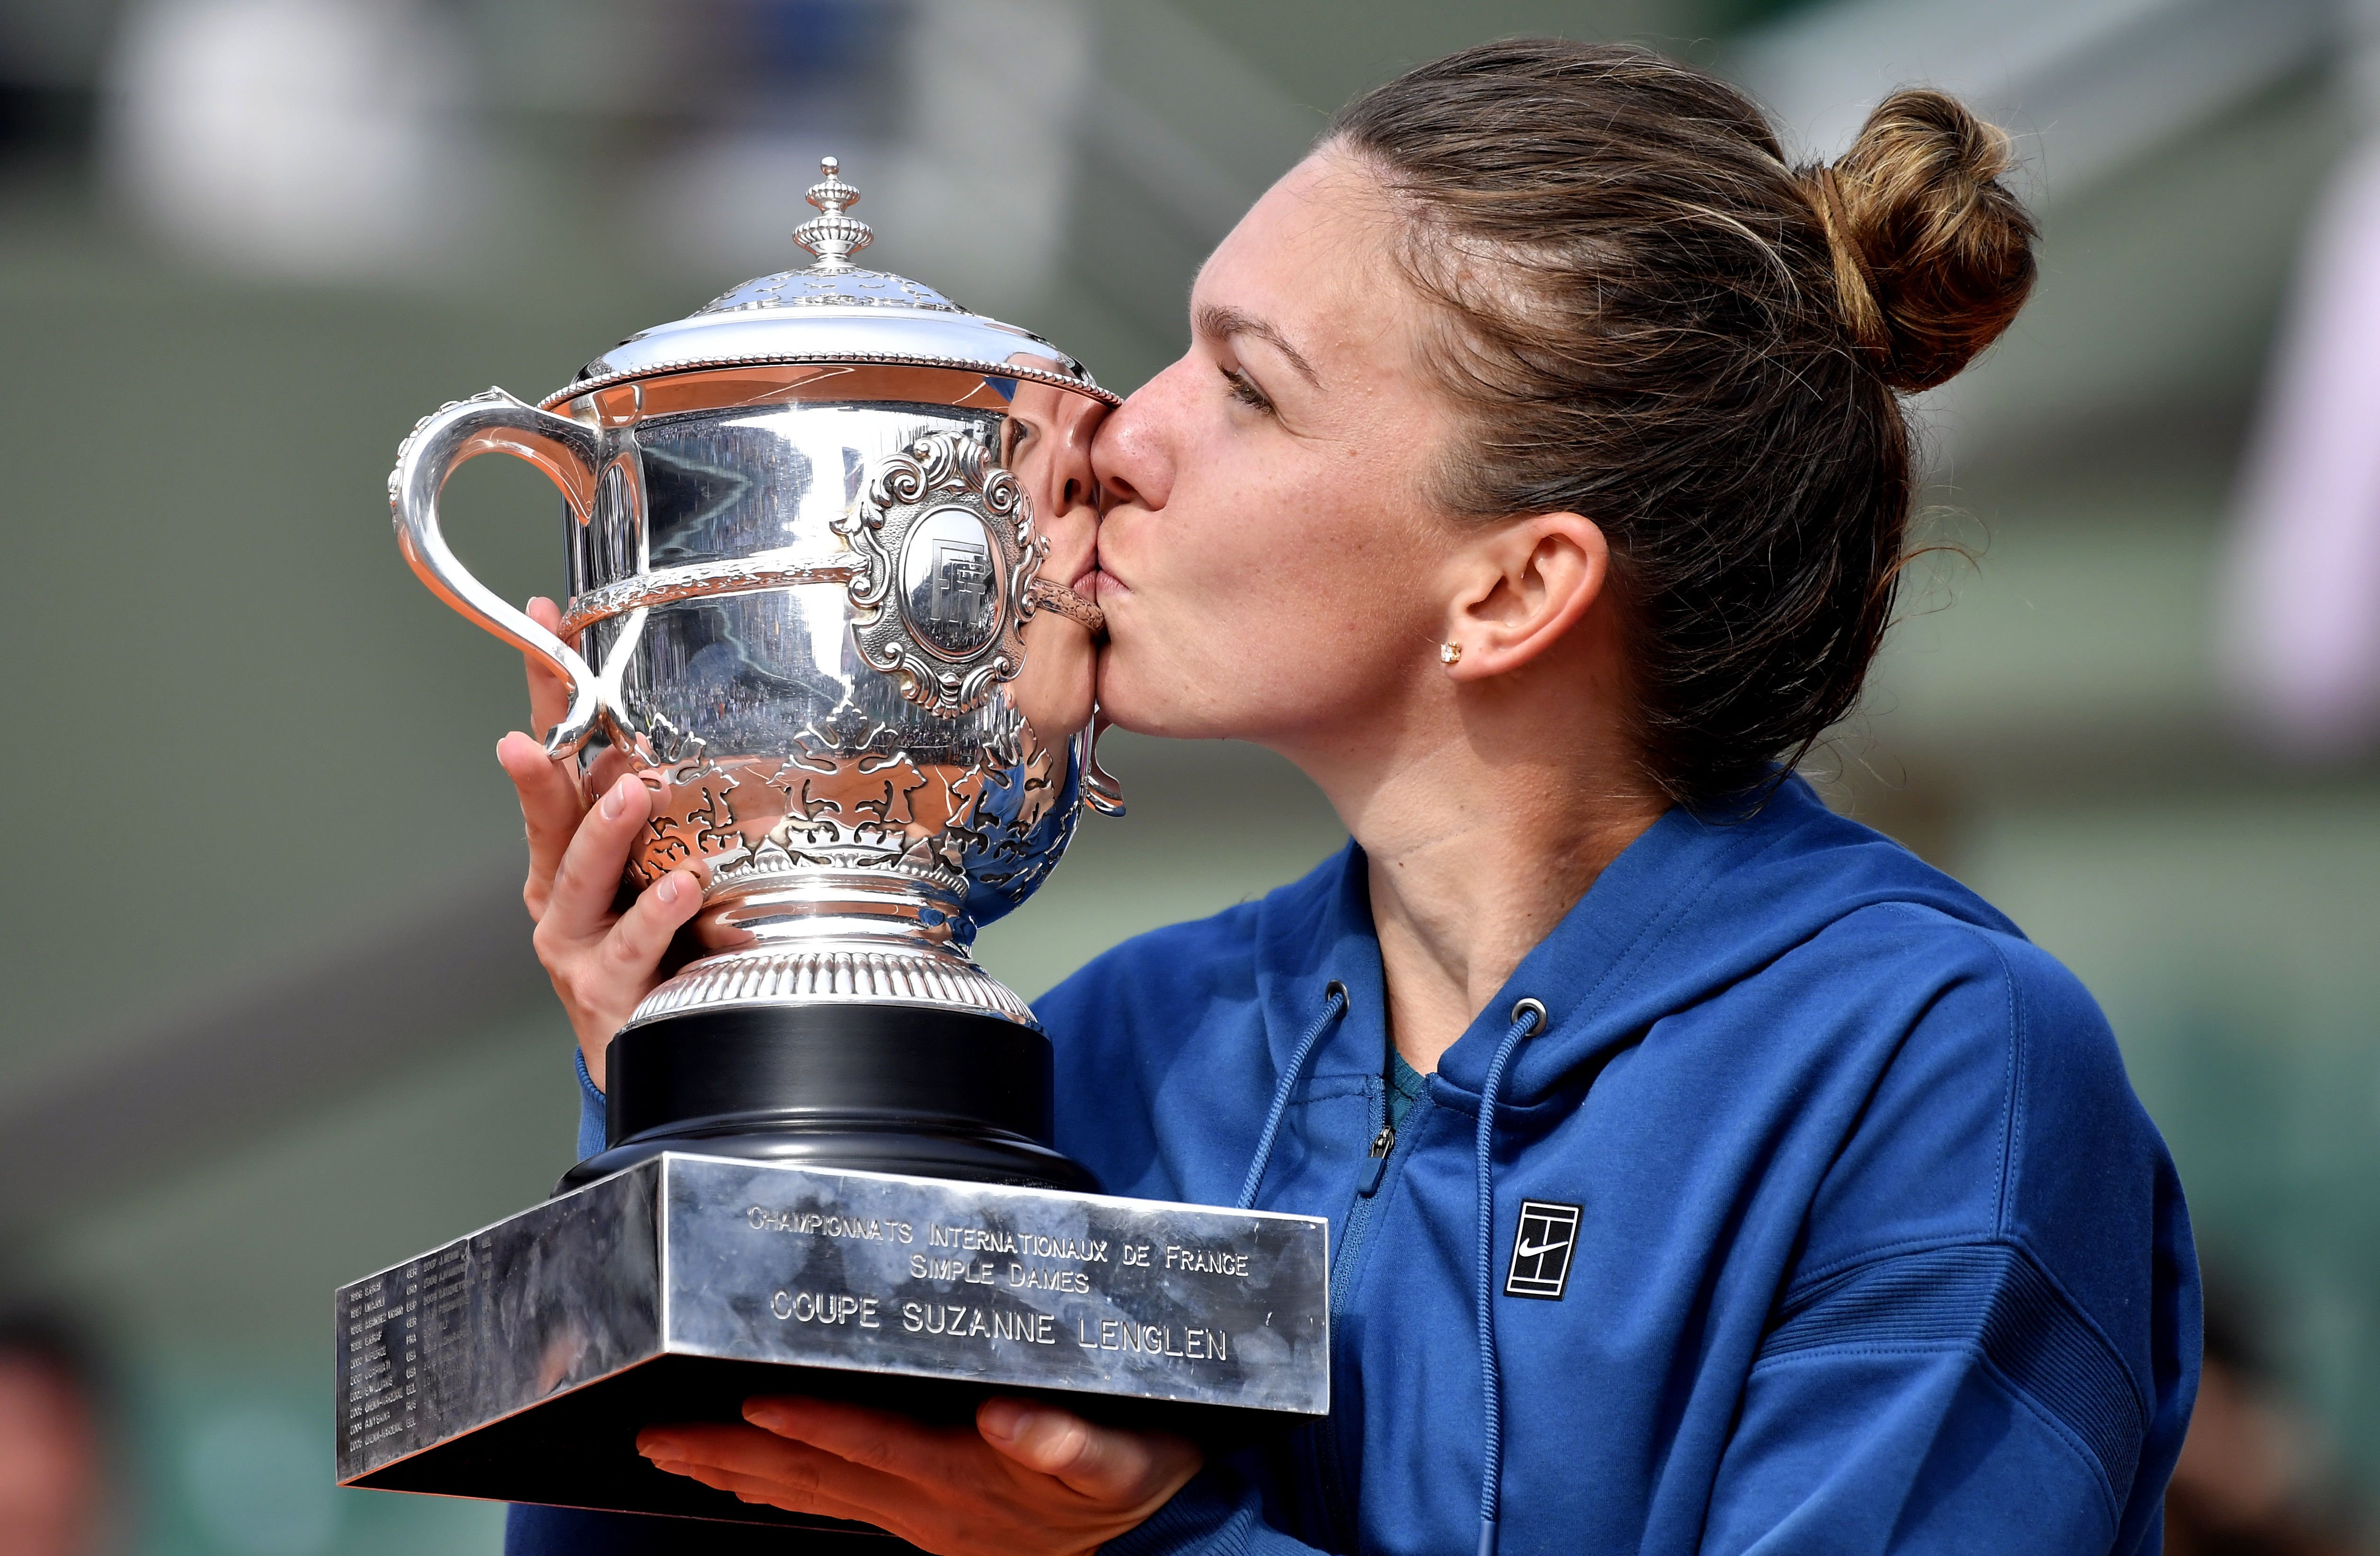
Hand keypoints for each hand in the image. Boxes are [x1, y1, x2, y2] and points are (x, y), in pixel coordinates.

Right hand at [496, 596, 702, 1087]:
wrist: (650, 1053)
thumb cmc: (657, 953)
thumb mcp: (657, 871)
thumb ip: (666, 813)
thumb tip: (695, 731)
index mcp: (567, 851)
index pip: (556, 756)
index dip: (547, 690)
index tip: (544, 622)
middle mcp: (559, 892)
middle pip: (547, 814)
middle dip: (541, 767)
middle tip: (536, 733)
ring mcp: (574, 945)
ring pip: (579, 882)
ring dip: (604, 836)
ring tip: (632, 796)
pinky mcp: (603, 991)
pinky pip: (630, 948)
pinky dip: (655, 916)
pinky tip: (681, 887)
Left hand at [637, 1394, 1200, 1555]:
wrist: (1147, 1525)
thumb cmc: (1135, 1468)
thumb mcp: (1126, 1455)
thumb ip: (1072, 1443)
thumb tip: (1009, 1418)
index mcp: (970, 1476)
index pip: (876, 1443)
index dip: (816, 1423)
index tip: (755, 1400)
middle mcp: (929, 1500)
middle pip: (816, 1474)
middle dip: (733, 1453)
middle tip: (659, 1433)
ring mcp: (915, 1517)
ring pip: (808, 1492)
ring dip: (734, 1473)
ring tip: (668, 1451)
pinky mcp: (915, 1520)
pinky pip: (825, 1503)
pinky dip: (770, 1490)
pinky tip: (731, 1478)